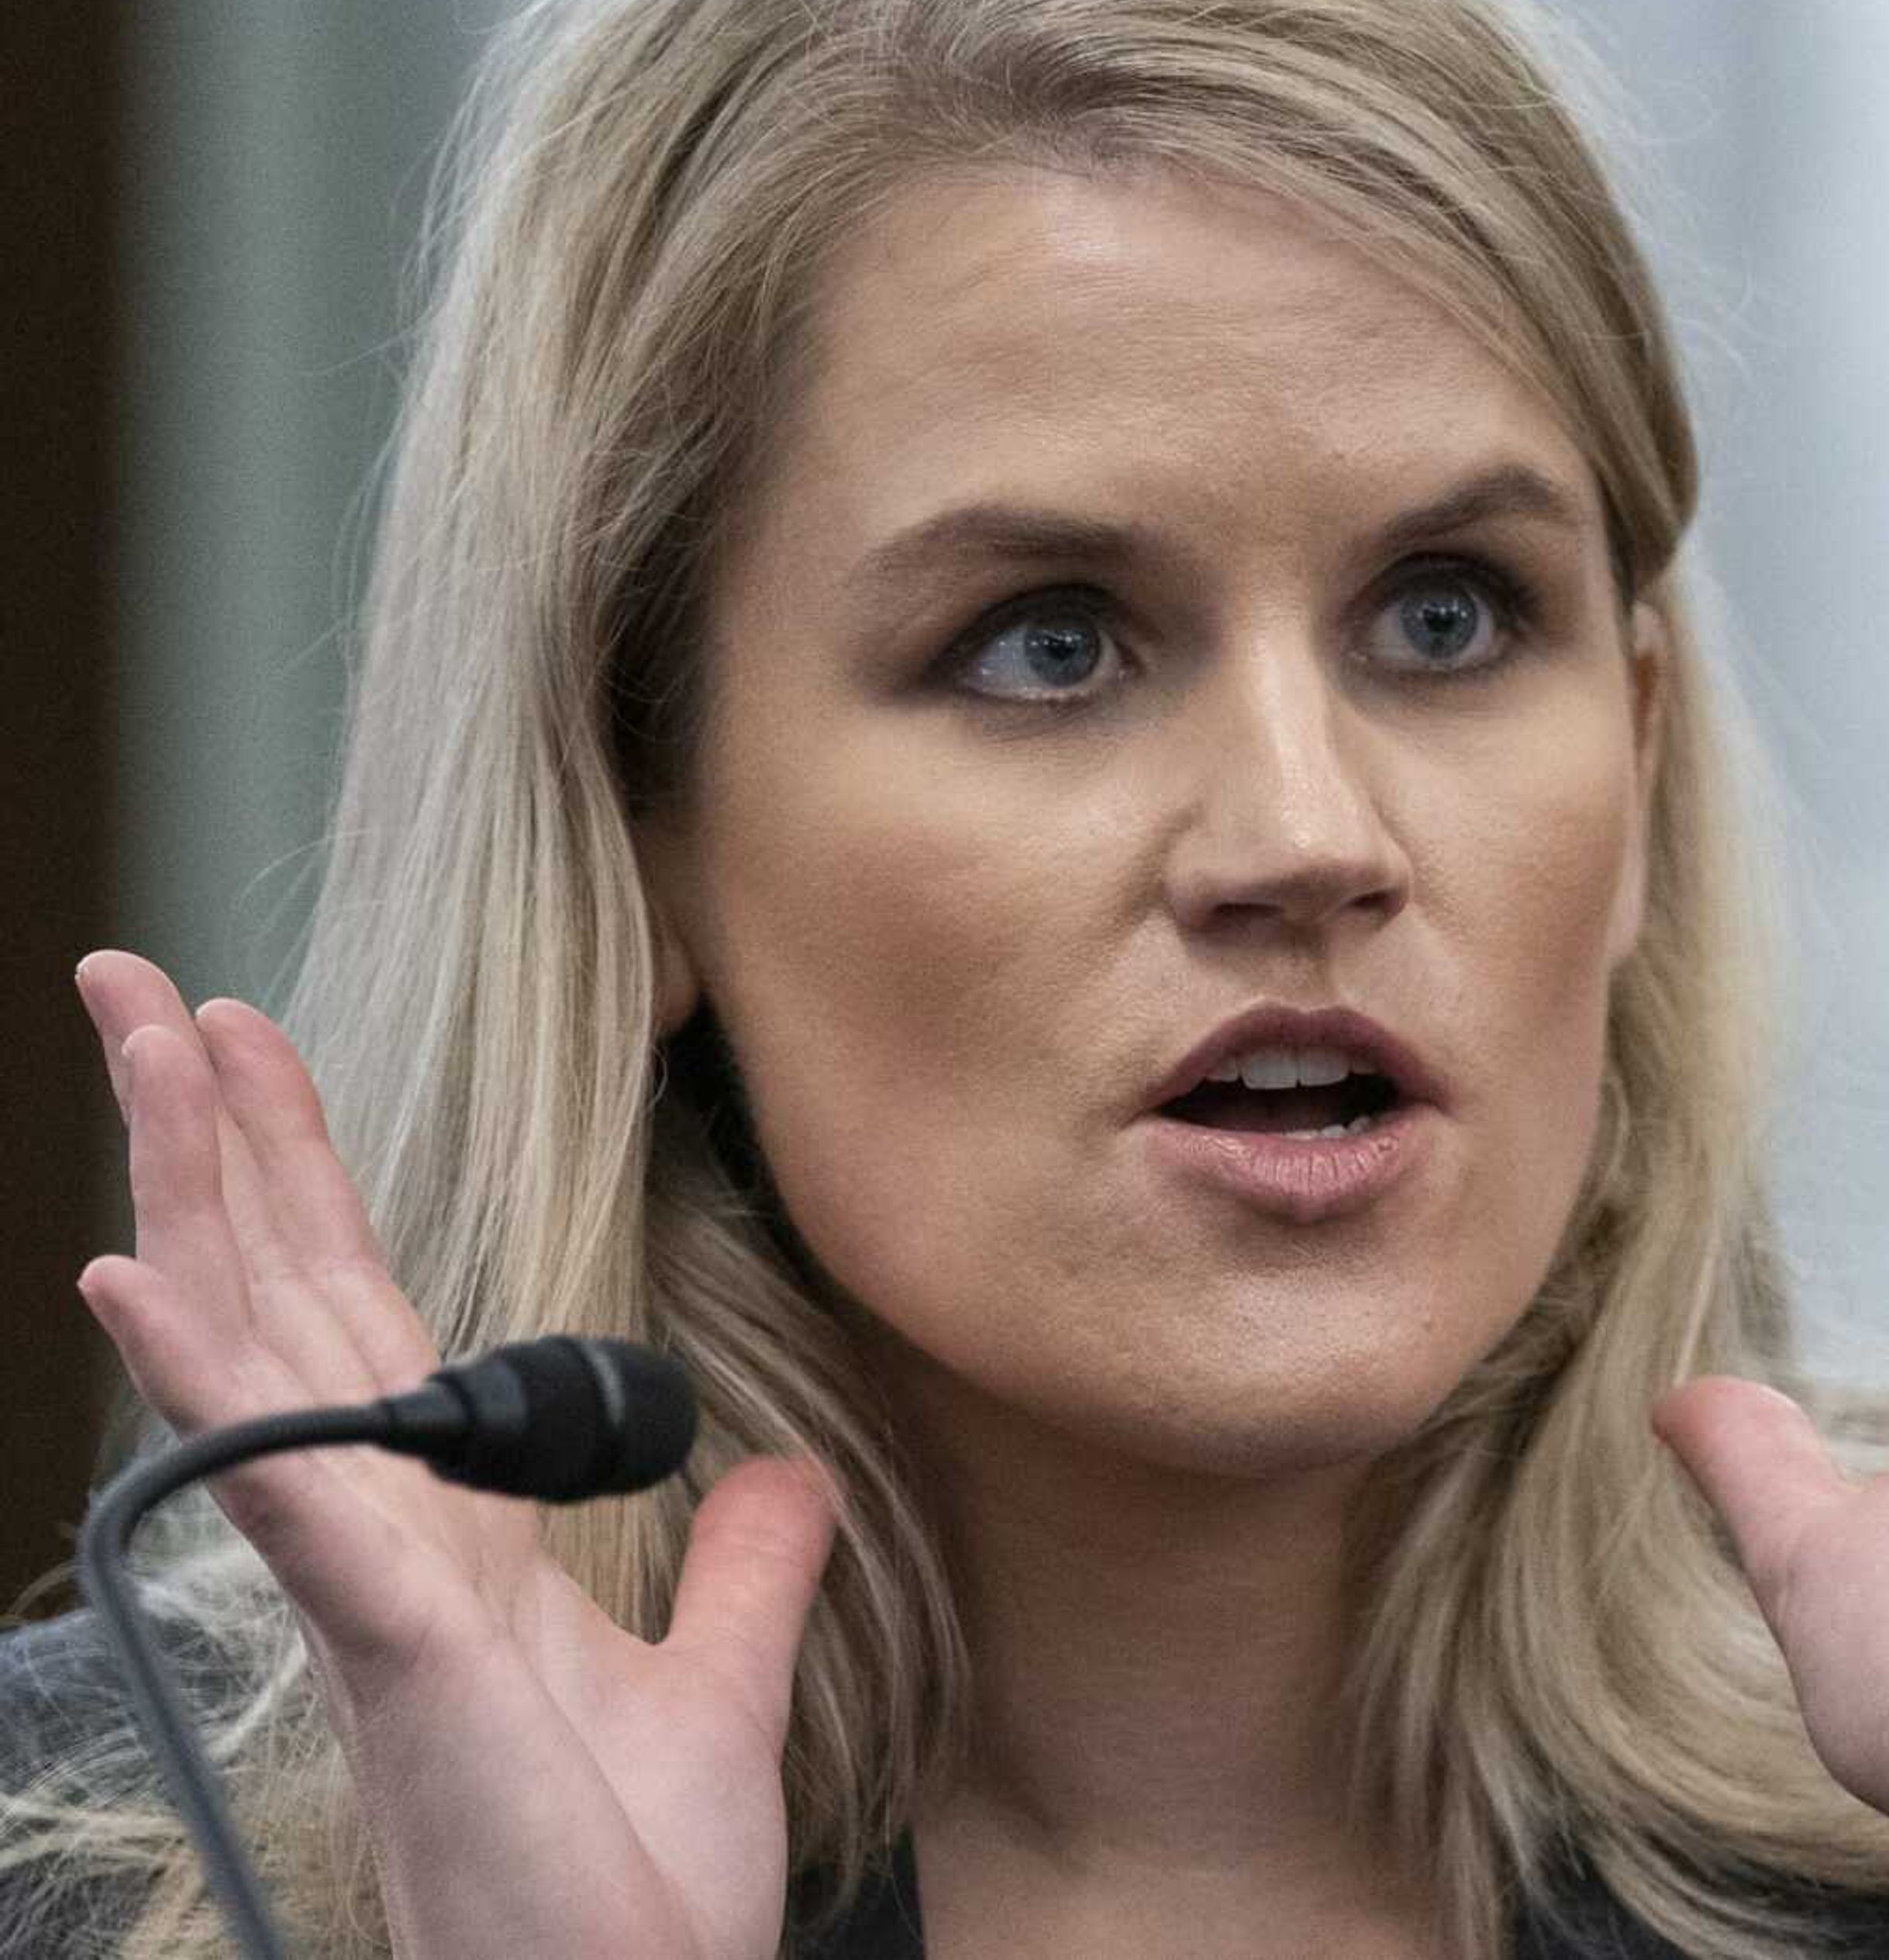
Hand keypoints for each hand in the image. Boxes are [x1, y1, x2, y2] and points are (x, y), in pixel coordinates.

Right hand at [70, 951, 842, 1959]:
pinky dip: (215, 1387)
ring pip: (265, 1355)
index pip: (359, 1321)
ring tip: (149, 1047)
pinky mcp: (400, 1655)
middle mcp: (382, 1545)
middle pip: (283, 1298)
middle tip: (140, 984)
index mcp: (448, 1538)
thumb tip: (785, 1472)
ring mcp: (374, 1592)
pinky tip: (139, 1281)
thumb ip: (738, 1570)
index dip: (304, 1184)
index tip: (256, 1051)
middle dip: (214, 1137)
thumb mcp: (713, 1690)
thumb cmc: (633, 1891)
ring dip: (199, 1194)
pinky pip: (296, 1495)